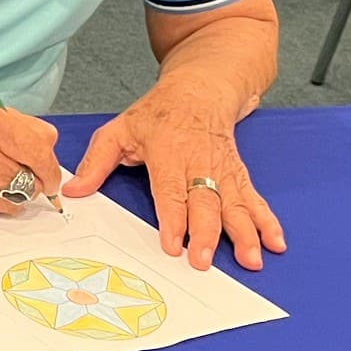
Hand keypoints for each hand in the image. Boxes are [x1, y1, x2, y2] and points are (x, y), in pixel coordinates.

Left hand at [64, 80, 284, 269]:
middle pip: (205, 201)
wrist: (201, 89)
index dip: (173, 218)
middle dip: (206, 233)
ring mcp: (222, 169)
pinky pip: (254, 198)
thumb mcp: (119, 129)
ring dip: (244, 232)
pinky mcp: (238, 173)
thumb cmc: (157, 114)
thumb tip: (74, 191)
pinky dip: (267, 220)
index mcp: (167, 151)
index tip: (173, 244)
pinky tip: (276, 241)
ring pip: (235, 203)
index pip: (170, 190)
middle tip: (204, 261)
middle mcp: (199, 162)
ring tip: (251, 259)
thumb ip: (96, 163)